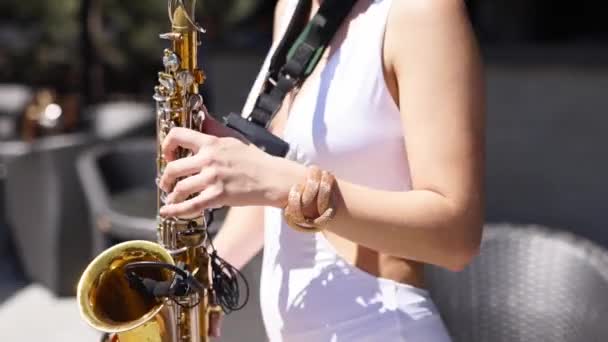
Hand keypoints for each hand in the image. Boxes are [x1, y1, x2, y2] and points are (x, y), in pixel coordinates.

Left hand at [158, 127, 303, 217]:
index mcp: (211, 142)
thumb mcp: (233, 136)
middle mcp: (209, 159)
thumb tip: (201, 111)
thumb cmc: (254, 158)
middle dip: (165, 178)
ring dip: (171, 195)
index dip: (167, 146)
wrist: (272, 178)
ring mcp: (213, 178)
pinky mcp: (218, 196)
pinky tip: (167, 211)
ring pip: (180, 188)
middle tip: (166, 183)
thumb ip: (213, 126)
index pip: (178, 135)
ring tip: (172, 198)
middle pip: (174, 167)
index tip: (168, 156)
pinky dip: (175, 210)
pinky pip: (190, 206)